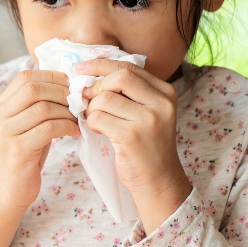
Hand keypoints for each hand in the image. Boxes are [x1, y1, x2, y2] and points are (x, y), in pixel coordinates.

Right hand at [0, 69, 79, 211]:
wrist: (10, 189)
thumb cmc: (26, 154)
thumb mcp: (29, 124)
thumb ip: (39, 104)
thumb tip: (67, 83)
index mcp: (0, 106)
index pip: (25, 77)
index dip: (51, 77)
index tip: (70, 86)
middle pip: (33, 88)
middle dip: (61, 92)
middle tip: (78, 102)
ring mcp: (6, 132)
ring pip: (43, 108)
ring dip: (67, 111)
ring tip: (77, 119)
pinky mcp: (18, 149)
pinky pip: (48, 129)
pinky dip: (67, 127)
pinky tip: (75, 132)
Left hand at [78, 59, 191, 232]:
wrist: (158, 181)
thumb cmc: (146, 146)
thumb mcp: (148, 113)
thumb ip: (129, 92)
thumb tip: (91, 72)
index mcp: (165, 92)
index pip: (129, 66)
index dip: (101, 65)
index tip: (81, 68)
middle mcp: (161, 103)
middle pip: (119, 76)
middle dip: (96, 85)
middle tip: (84, 96)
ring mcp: (148, 119)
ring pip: (104, 98)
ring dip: (91, 108)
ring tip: (95, 120)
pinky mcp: (131, 136)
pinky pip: (98, 117)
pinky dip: (91, 123)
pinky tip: (98, 131)